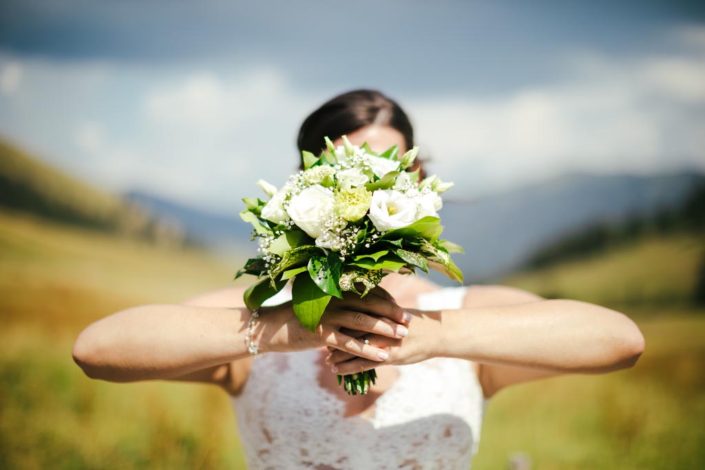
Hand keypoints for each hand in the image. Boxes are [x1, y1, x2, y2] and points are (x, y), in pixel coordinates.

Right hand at [257, 287, 410, 363]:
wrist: (269, 328)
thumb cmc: (295, 317)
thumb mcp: (318, 306)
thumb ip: (337, 304)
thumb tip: (355, 307)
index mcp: (334, 290)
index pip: (366, 291)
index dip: (386, 299)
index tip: (400, 307)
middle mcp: (334, 299)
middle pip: (370, 303)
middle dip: (392, 311)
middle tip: (409, 319)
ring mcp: (328, 315)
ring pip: (364, 321)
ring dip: (386, 328)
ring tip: (403, 336)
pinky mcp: (322, 333)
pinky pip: (351, 343)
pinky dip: (369, 350)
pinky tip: (383, 356)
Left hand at [324, 309, 441, 374]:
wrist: (436, 333)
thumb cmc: (416, 323)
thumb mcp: (395, 313)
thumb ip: (380, 312)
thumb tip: (367, 310)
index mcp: (379, 311)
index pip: (353, 314)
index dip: (338, 320)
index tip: (326, 324)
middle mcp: (378, 324)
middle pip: (349, 330)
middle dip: (335, 338)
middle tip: (321, 343)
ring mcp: (382, 341)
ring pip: (353, 348)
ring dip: (339, 355)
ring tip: (327, 360)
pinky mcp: (388, 356)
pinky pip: (363, 363)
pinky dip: (348, 367)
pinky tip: (338, 371)